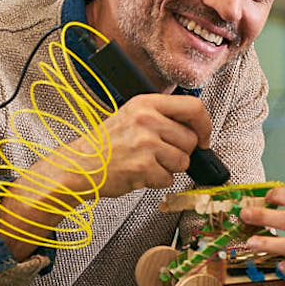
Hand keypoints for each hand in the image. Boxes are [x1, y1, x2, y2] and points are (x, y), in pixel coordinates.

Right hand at [89, 93, 212, 198]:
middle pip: (191, 139)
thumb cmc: (105, 144)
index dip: (205, 125)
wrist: (79, 165)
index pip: (193, 106)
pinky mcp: (143, 167)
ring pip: (183, 161)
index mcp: (146, 103)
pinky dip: (157, 181)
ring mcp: (145, 144)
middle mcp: (146, 120)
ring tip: (147, 163)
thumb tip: (195, 128)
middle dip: (182, 152)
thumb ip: (161, 117)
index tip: (204, 137)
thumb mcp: (131, 116)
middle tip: (162, 154)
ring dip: (169, 168)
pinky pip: (168, 179)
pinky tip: (140, 173)